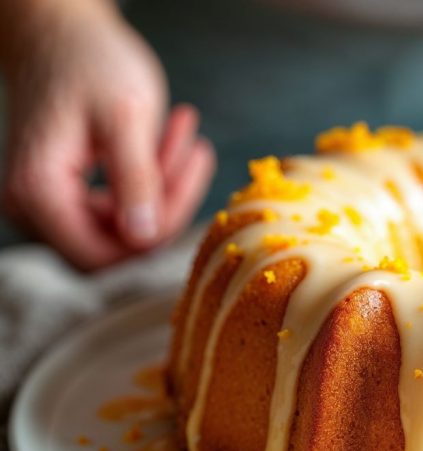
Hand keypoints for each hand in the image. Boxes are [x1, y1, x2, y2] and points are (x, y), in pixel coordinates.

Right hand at [1, 0, 214, 269]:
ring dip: (164, 187)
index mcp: (38, 191)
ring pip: (125, 227)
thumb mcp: (125, 116)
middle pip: (118, 244)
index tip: (189, 175)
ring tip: (185, 134)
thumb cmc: (89, 60)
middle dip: (166, 203)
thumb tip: (145, 239)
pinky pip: (120, 209)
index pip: (104, 253)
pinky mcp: (65, 194)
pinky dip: (152, 179)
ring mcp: (47, 203)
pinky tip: (172, 138)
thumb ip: (136, 180)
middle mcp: (32, 207)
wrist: (59, 28)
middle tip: (194, 149)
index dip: (156, 230)